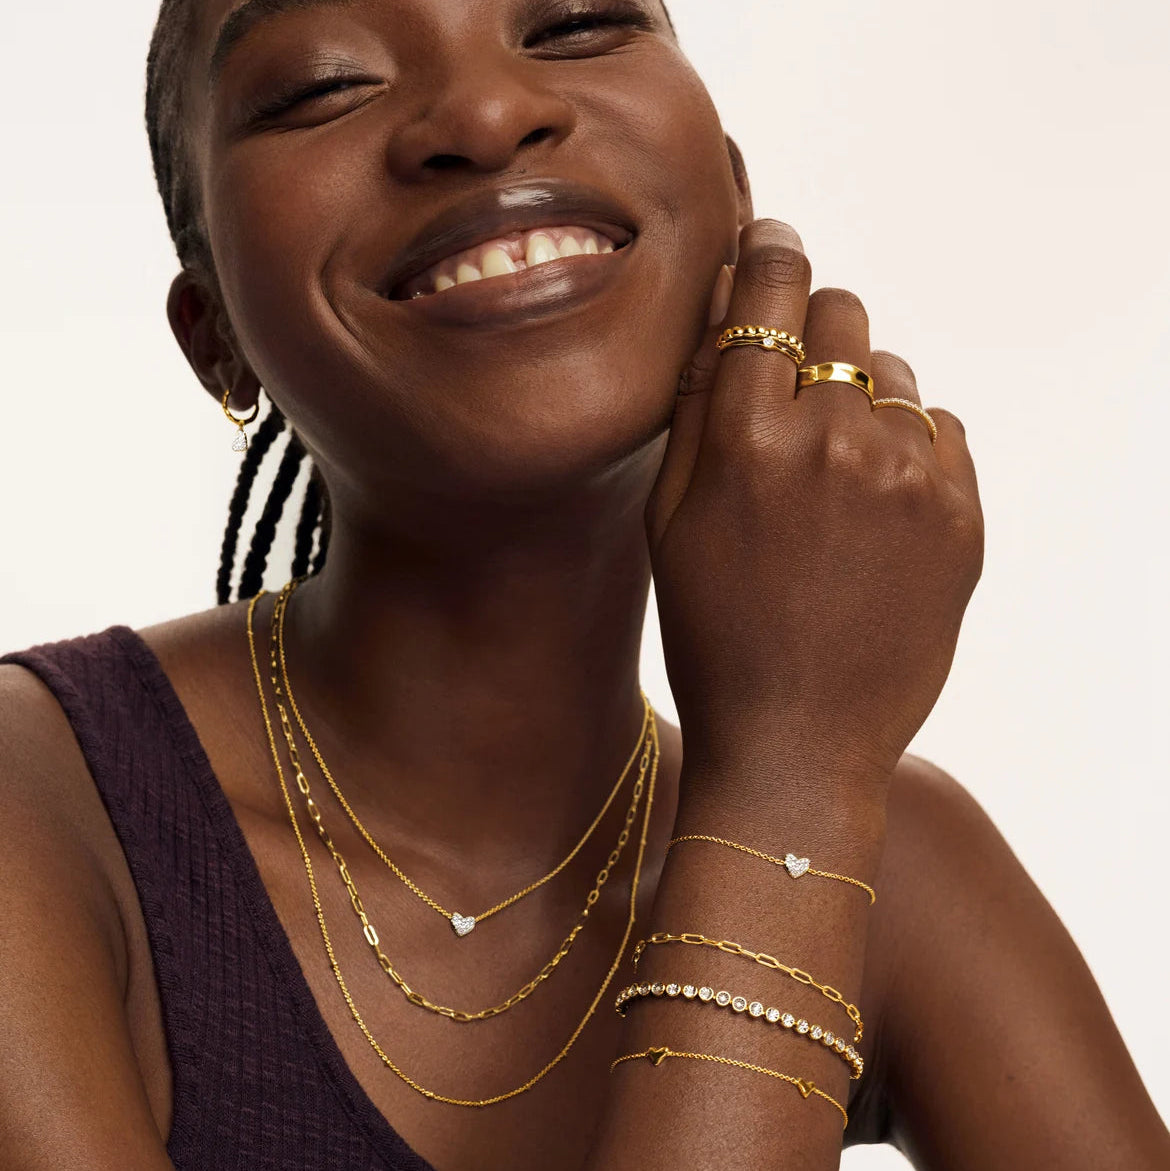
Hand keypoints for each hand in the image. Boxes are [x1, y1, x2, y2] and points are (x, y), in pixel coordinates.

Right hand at [646, 220, 983, 791]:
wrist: (798, 740)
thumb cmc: (712, 632)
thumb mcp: (669, 516)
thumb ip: (697, 401)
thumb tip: (722, 308)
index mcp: (747, 434)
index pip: (772, 286)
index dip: (770, 252)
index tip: (772, 246)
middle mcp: (835, 437)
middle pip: (841, 312)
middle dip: (811, 334)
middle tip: (790, 391)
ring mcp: (908, 474)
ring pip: (891, 371)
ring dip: (859, 397)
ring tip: (830, 476)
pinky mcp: (961, 512)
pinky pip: (937, 428)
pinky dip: (904, 446)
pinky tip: (870, 508)